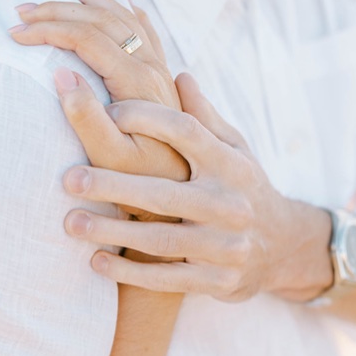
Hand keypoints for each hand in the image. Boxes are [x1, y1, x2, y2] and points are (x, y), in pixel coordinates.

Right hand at [12, 0, 188, 189]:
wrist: (183, 194)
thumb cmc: (140, 183)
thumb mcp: (107, 158)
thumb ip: (84, 116)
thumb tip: (60, 74)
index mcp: (137, 81)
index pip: (86, 37)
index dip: (47, 30)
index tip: (14, 35)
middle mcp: (152, 67)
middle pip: (102, 18)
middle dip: (58, 8)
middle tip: (20, 10)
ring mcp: (159, 69)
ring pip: (122, 15)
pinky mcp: (160, 79)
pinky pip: (145, 30)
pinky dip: (124, 8)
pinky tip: (118, 0)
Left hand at [63, 74, 330, 301]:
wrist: (285, 247)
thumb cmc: (243, 186)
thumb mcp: (236, 149)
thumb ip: (204, 118)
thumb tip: (177, 75)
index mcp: (231, 164)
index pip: (187, 133)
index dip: (147, 120)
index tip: (107, 112)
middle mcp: (230, 204)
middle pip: (165, 193)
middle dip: (114, 186)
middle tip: (69, 179)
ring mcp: (225, 246)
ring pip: (160, 240)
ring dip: (112, 232)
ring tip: (70, 222)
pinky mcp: (218, 281)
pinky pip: (166, 279)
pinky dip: (129, 272)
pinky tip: (95, 261)